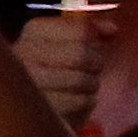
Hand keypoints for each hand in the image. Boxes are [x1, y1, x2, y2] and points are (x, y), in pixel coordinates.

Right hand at [14, 7, 102, 130]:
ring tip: (84, 86)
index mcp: (35, 31)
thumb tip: (112, 29)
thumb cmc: (55, 67)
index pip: (81, 30)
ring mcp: (29, 82)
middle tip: (92, 70)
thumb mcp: (67, 42)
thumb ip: (90, 31)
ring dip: (91, 84)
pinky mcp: (40, 108)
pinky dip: (87, 102)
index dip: (96, 42)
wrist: (29, 105)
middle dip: (95, 64)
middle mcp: (25, 53)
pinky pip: (79, 102)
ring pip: (80, 79)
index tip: (94, 48)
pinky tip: (78, 101)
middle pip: (81, 54)